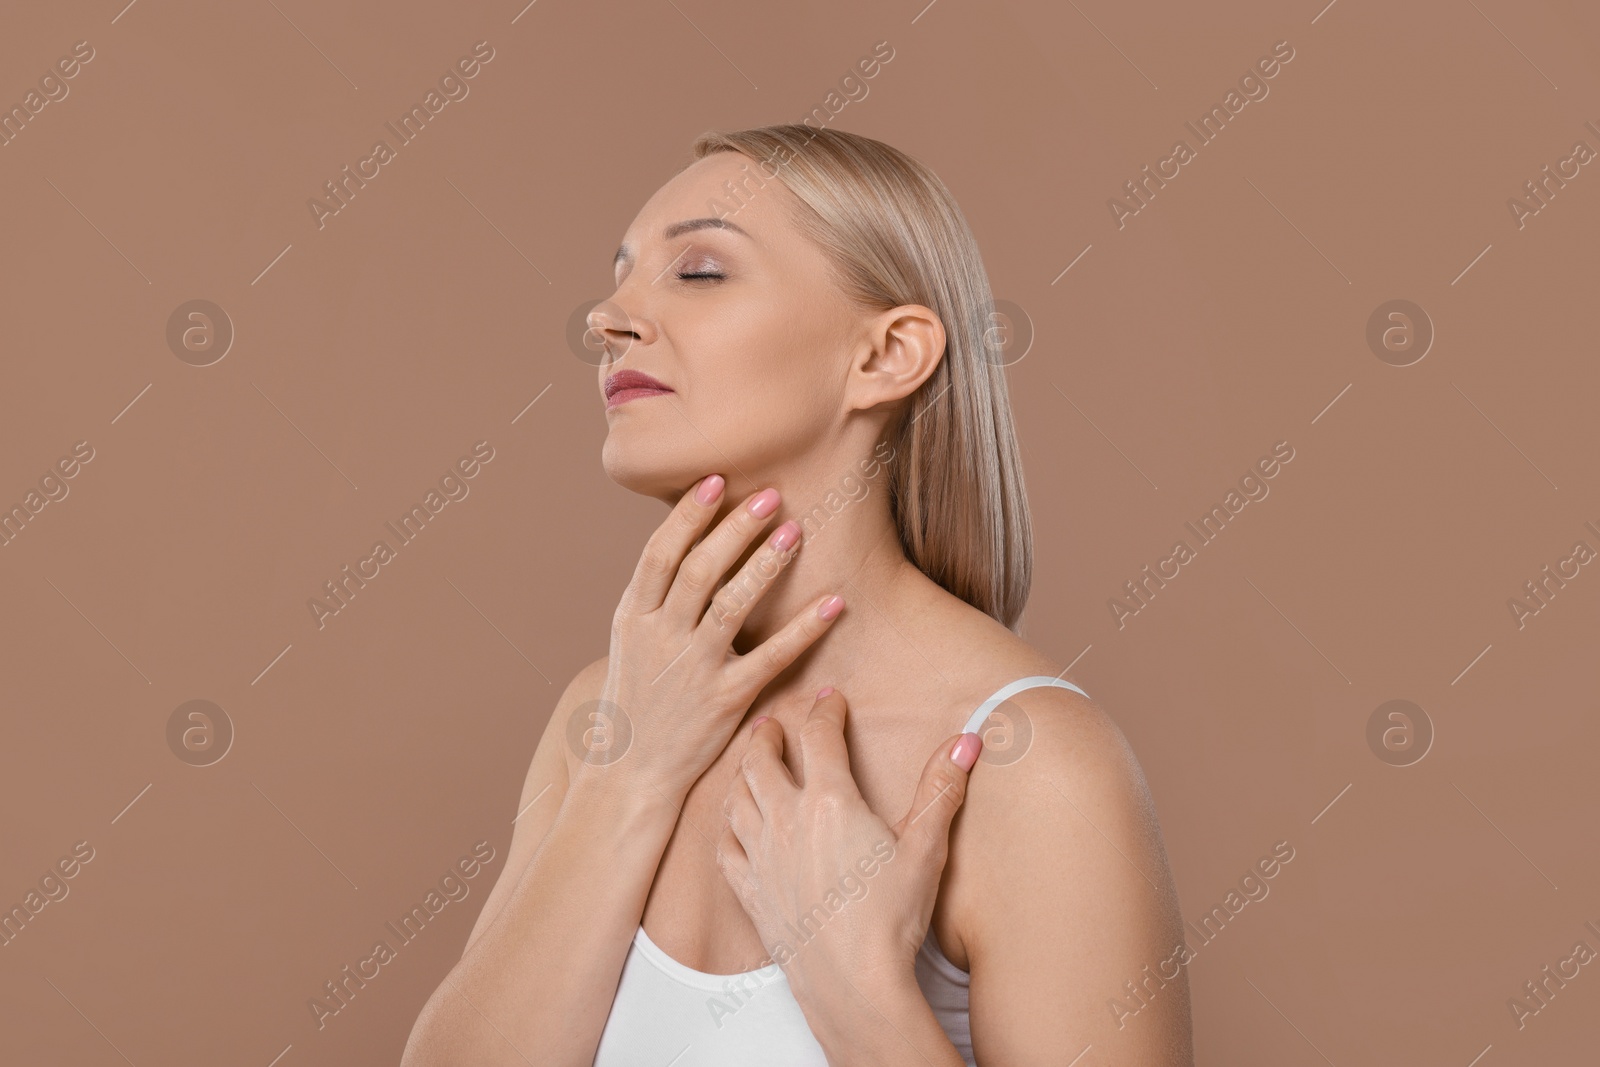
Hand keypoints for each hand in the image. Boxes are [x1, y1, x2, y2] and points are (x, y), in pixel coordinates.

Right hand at [573, 475, 845, 807]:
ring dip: (765, 566)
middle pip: (699, 571)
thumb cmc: (638, 696)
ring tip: (795, 532)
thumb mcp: (631, 640)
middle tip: (770, 495)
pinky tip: (833, 603)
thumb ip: (657, 594)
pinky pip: (770, 658)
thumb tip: (686, 537)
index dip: (687, 515)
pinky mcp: (724, 700)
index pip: (659, 554)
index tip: (715, 480)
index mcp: (633, 617)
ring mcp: (692, 669)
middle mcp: (660, 637)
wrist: (631, 772)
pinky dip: (803, 629)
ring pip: (731, 607)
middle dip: (734, 529)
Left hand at [716, 688, 982, 1000]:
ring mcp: (762, 856)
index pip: (819, 736)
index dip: (824, 710)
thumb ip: (941, 789)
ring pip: (736, 797)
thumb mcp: (925, 848)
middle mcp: (786, 820)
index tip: (829, 699)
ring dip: (741, 773)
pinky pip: (725, 846)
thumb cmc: (891, 919)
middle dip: (767, 734)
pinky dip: (727, 826)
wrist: (854, 984)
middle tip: (772, 724)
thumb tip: (965, 741)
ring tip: (749, 764)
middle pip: (761, 759)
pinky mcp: (749, 891)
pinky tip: (734, 824)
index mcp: (830, 801)